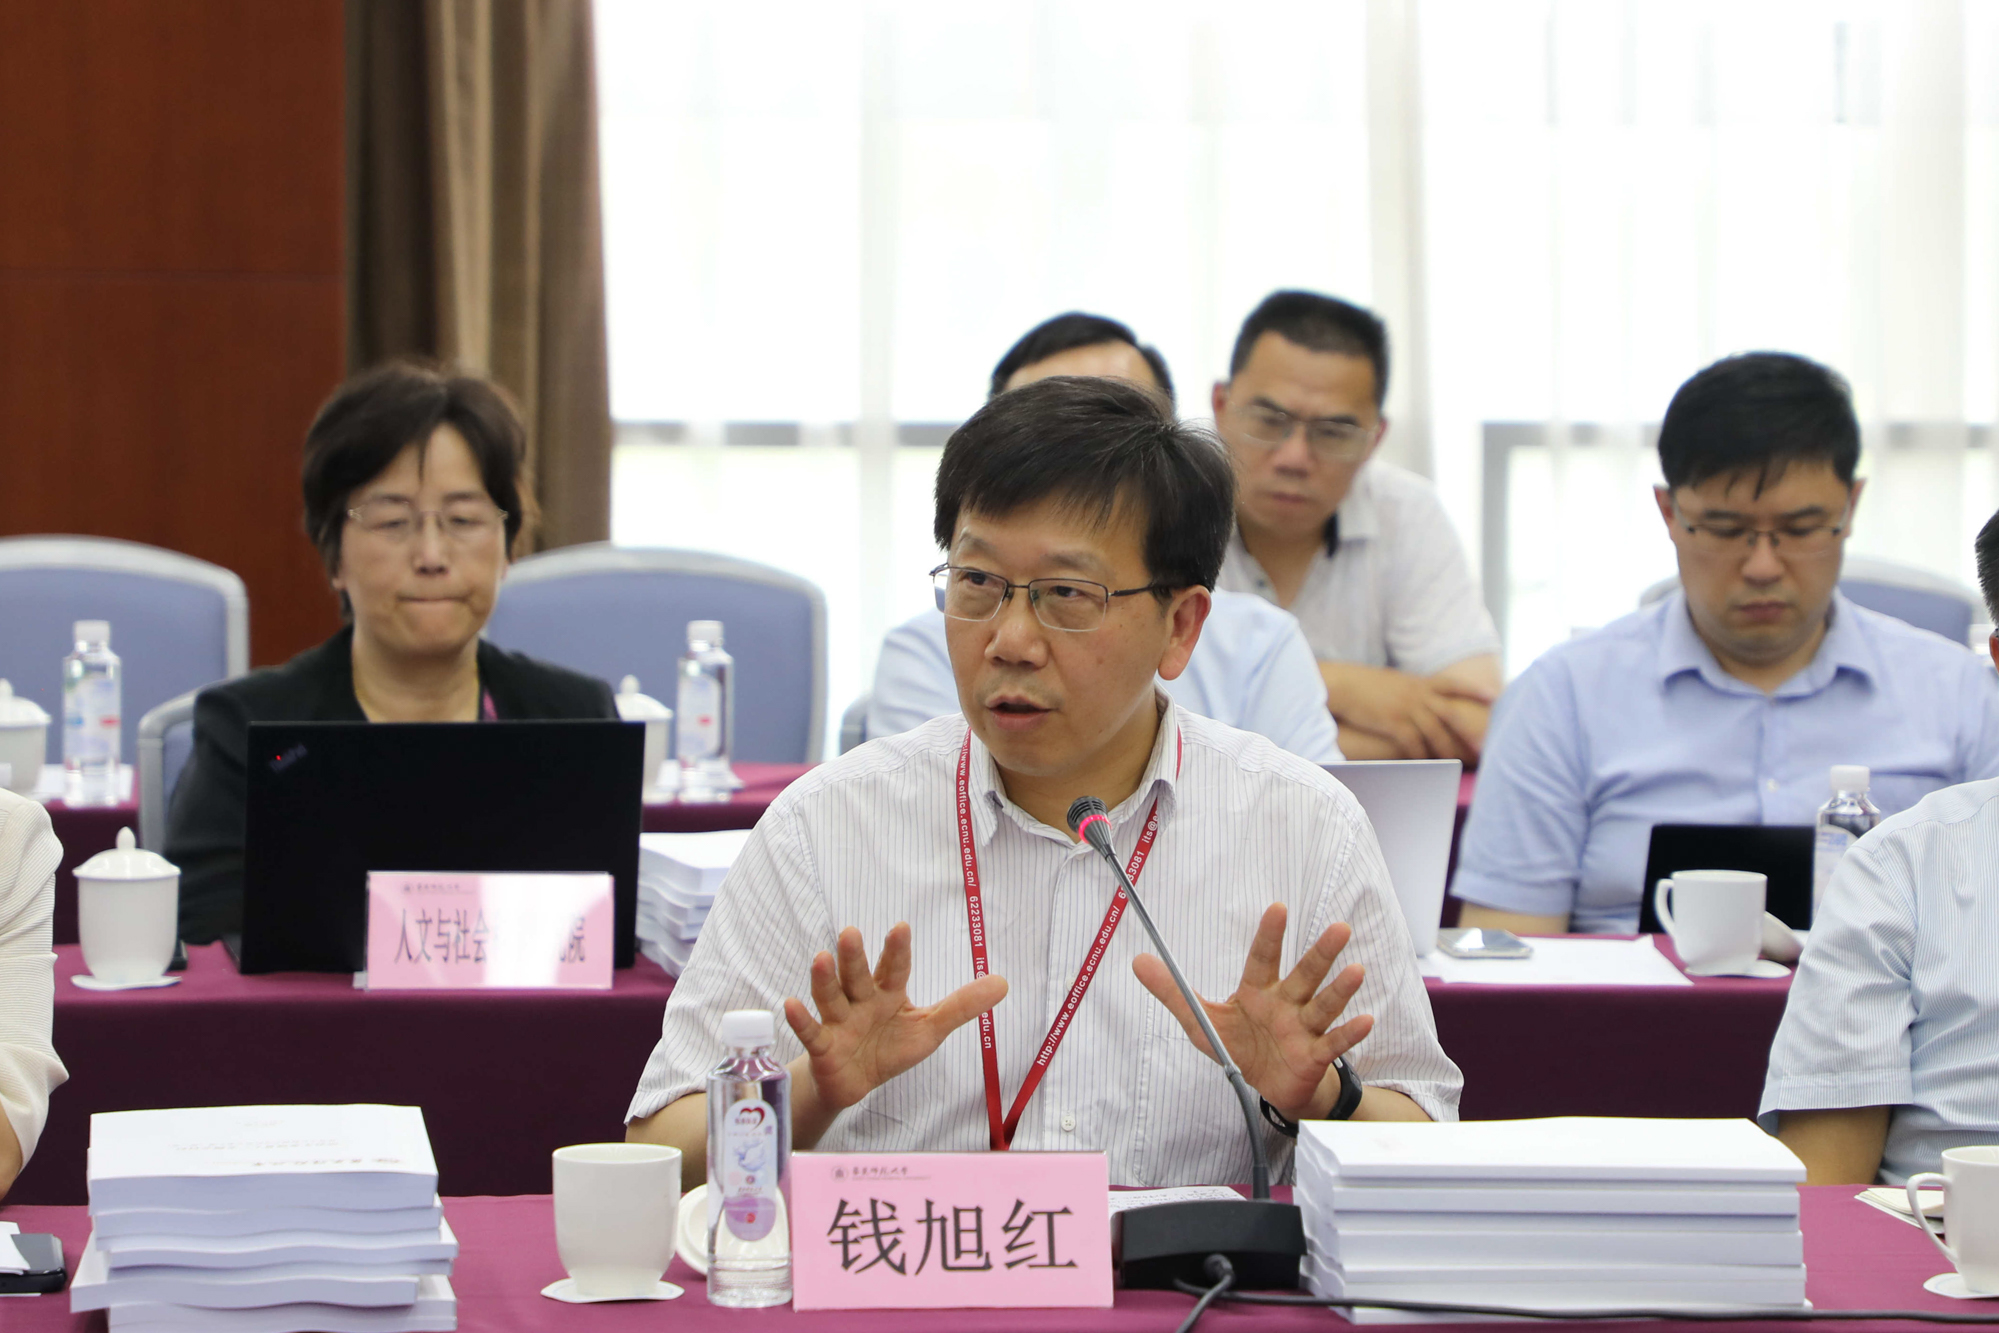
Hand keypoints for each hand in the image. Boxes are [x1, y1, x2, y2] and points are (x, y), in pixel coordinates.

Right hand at [783, 923, 1007, 1113]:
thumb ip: (962, 1006)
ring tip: (820, 957)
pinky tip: (791, 1004)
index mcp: (887, 994)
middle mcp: (860, 1001)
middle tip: (851, 933)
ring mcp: (838, 1022)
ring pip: (831, 997)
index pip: (894, 969)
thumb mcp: (930, 1029)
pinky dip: (801, 1020)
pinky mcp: (823, 1047)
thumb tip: (1003, 982)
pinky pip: (811, 1032)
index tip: (901, 927)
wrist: (856, 1084)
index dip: (897, 951)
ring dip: (824, 980)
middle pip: (857, 976)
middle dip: (854, 957)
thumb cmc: (891, 1048)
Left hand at [1134, 904, 1370, 1120]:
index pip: (1263, 958)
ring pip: (1323, 1005)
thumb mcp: (1202, 1022)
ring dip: (1340, 989)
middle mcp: (1286, 1003)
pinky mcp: (1314, 1055)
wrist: (1270, 1087)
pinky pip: (1334, 1042)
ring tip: (1356, 971)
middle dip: (1320, 954)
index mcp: (1258, 991)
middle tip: (1339, 928)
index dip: (1270, 935)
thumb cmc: (1241, 1047)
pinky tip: (1365, 1020)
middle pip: (1304, 975)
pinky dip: (1350, 1033)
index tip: (1278, 908)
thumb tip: (1138, 961)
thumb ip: (1173, 992)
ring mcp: (1303, 1028)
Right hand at [1321, 662, 1485, 760]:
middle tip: (1485, 744)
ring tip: (1459, 763)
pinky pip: (1413, 742)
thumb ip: (1414, 689)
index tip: (1495, 696)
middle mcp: (1416, 694)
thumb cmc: (1366, 685)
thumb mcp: (1395, 681)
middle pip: (1451, 713)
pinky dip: (1421, 755)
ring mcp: (1405, 708)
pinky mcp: (1392, 722)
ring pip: (1435, 732)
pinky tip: (1425, 764)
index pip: (1453, 683)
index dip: (1474, 689)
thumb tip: (1426, 696)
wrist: (1342, 685)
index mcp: (1418, 682)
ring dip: (1448, 749)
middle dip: (1470, 730)